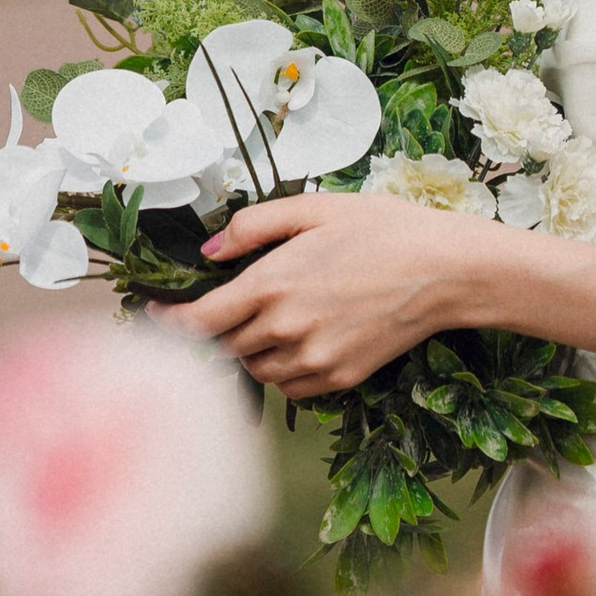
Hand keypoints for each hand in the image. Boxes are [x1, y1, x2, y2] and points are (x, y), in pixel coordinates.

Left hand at [185, 193, 498, 397]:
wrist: (445, 271)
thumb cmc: (382, 229)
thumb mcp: (314, 208)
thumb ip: (253, 228)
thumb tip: (209, 253)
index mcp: (271, 284)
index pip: (197, 323)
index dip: (166, 324)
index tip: (150, 316)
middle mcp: (285, 330)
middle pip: (223, 349)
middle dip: (213, 332)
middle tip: (219, 310)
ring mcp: (313, 360)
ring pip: (255, 371)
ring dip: (249, 351)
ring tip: (269, 319)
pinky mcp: (339, 380)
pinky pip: (290, 387)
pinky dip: (282, 369)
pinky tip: (300, 339)